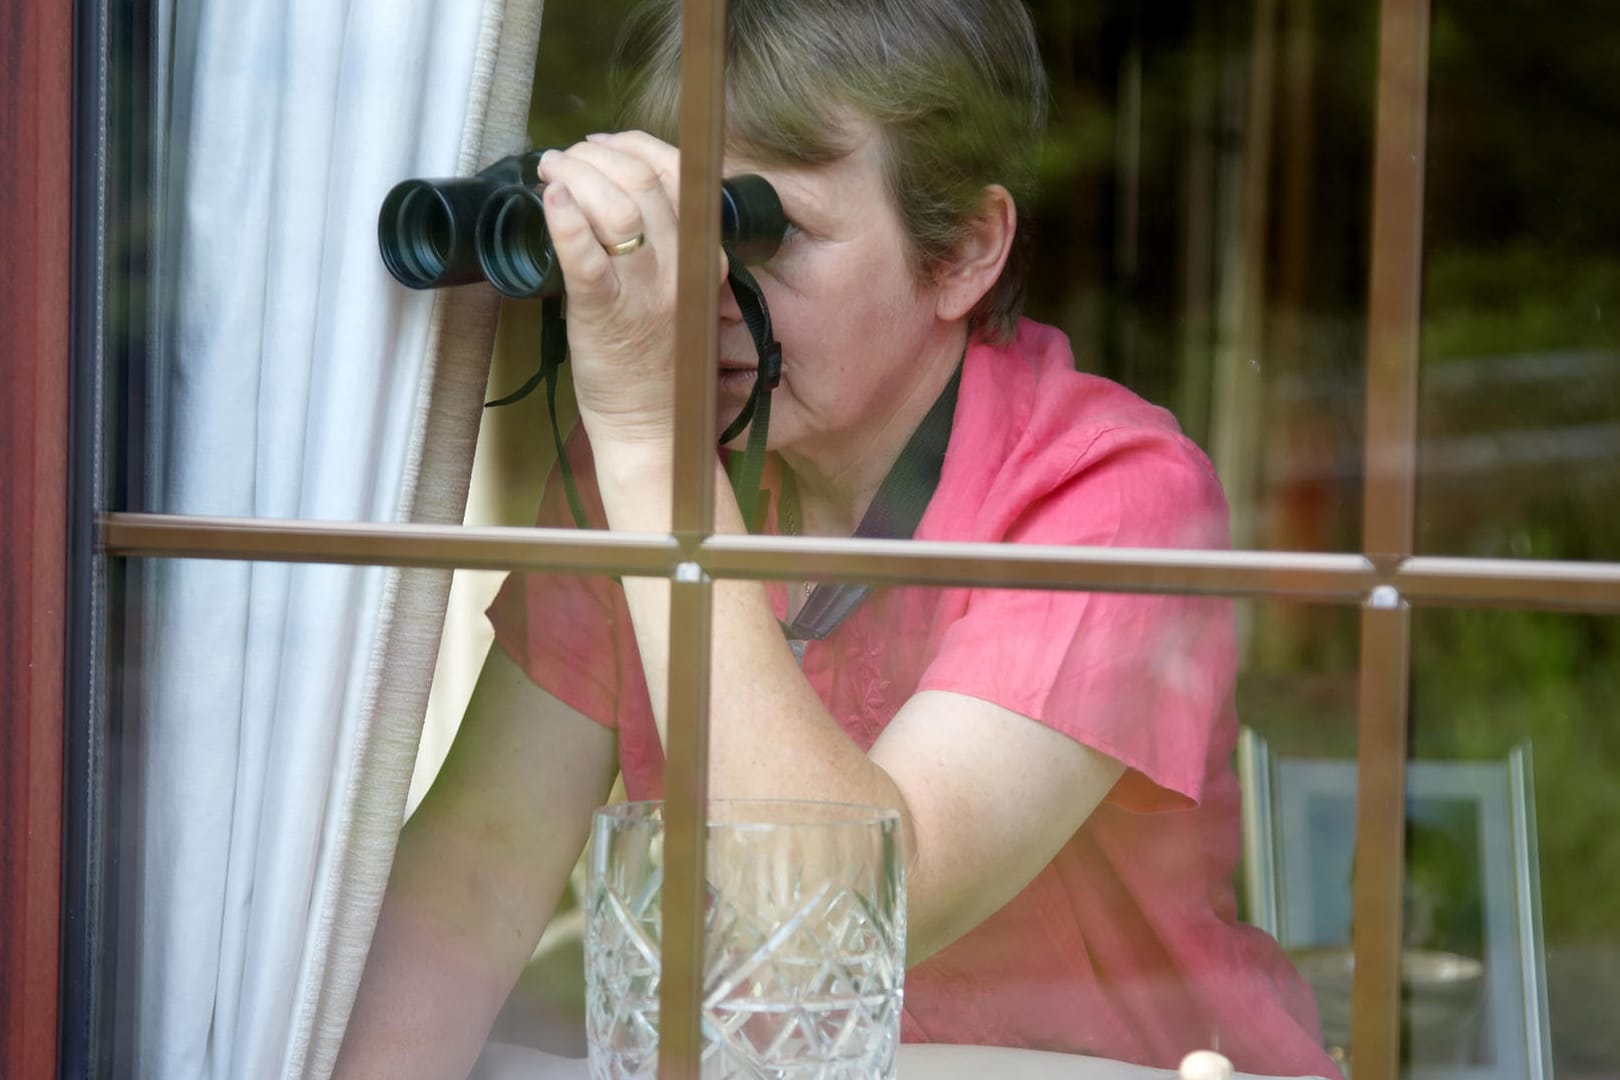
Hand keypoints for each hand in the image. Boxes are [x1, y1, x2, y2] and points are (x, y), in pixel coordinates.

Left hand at [536, 131, 717, 455]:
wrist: (655, 425)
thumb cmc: (657, 361)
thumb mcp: (680, 292)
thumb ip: (665, 245)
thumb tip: (618, 192)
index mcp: (701, 258)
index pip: (678, 176)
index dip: (634, 146)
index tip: (602, 145)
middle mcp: (680, 269)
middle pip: (643, 182)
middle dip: (596, 156)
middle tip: (564, 158)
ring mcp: (645, 292)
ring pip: (617, 208)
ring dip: (576, 176)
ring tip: (551, 172)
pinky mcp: (606, 315)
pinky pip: (588, 258)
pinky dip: (565, 222)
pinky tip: (550, 201)